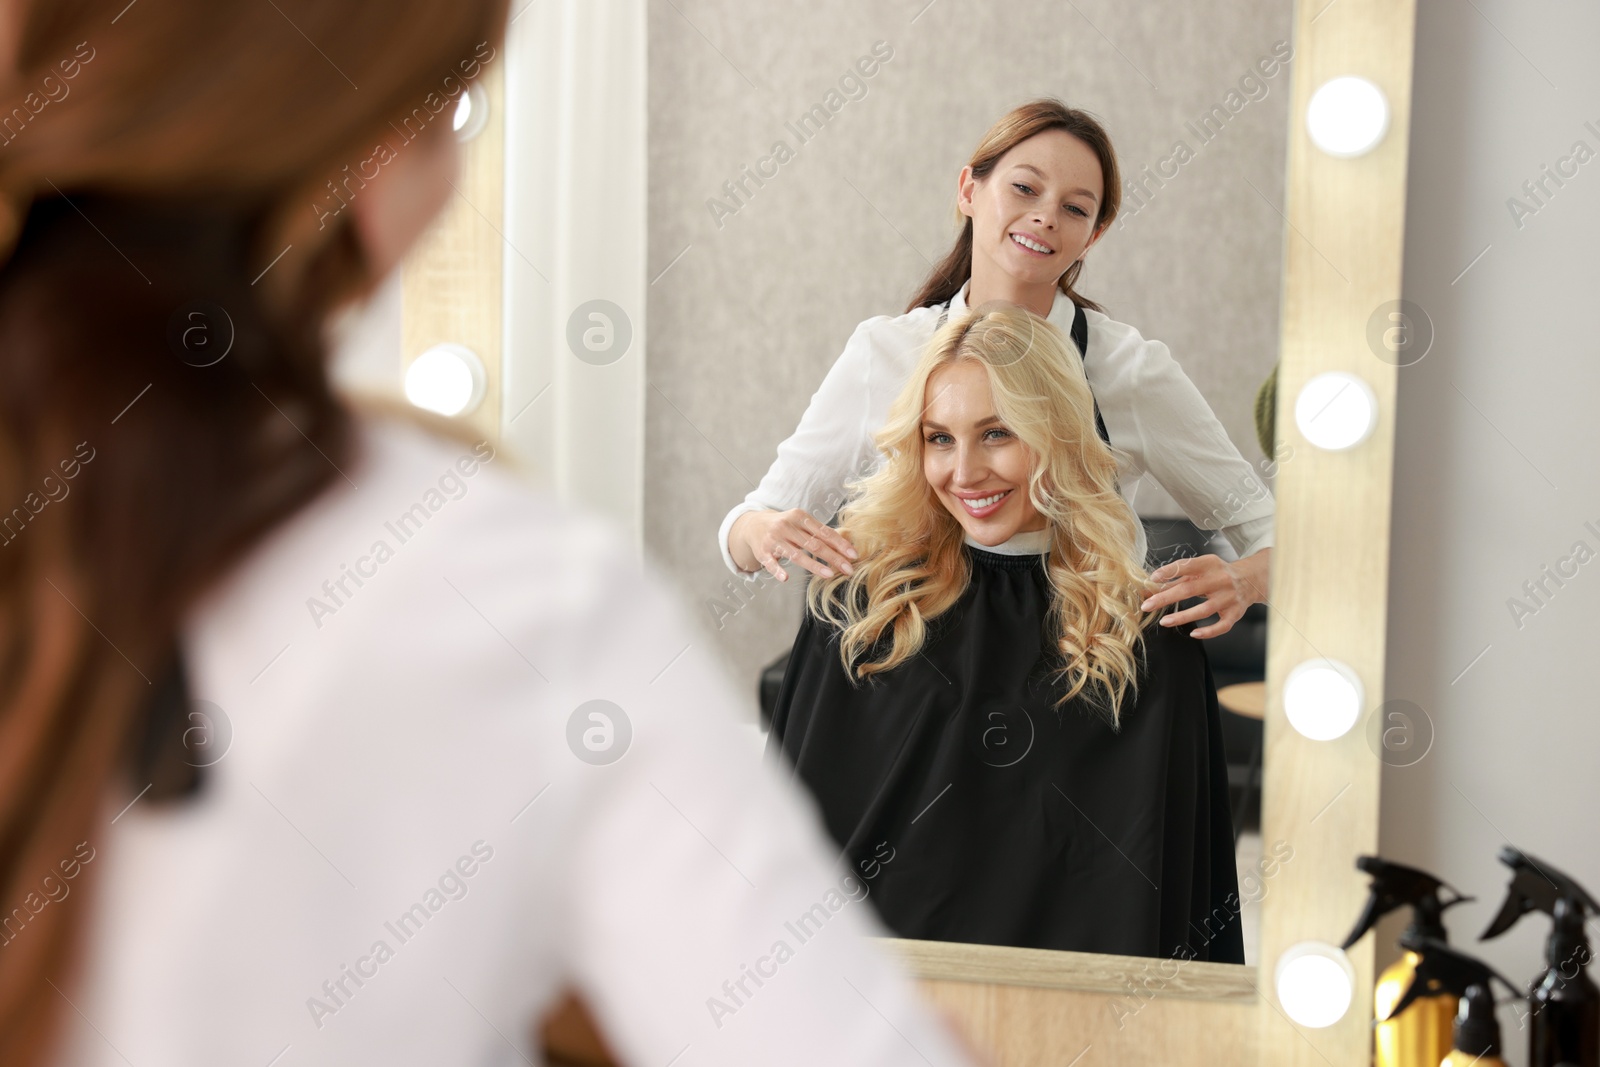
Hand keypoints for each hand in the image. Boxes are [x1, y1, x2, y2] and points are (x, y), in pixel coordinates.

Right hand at [730, 508, 857, 582]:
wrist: (753, 525)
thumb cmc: (786, 526)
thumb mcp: (801, 522)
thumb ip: (819, 532)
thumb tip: (846, 545)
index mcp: (799, 516)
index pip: (824, 532)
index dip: (840, 544)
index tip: (854, 555)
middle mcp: (786, 526)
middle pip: (814, 544)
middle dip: (833, 557)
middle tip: (849, 569)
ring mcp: (774, 539)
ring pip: (796, 555)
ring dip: (814, 565)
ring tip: (830, 574)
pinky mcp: (762, 552)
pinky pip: (771, 563)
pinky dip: (777, 570)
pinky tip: (786, 578)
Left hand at [1140, 548, 1271, 638]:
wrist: (1250, 580)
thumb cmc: (1217, 574)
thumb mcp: (1198, 571)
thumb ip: (1174, 580)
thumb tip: (1148, 590)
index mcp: (1209, 564)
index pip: (1186, 565)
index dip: (1169, 572)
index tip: (1152, 579)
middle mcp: (1221, 579)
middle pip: (1190, 589)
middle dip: (1166, 598)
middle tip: (1147, 606)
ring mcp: (1229, 597)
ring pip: (1204, 610)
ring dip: (1182, 616)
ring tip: (1163, 621)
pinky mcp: (1235, 613)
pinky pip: (1222, 626)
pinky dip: (1208, 632)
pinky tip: (1193, 633)